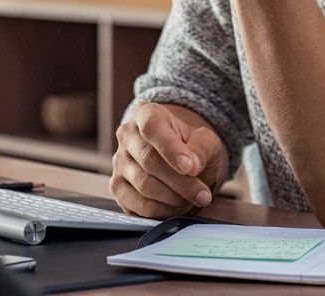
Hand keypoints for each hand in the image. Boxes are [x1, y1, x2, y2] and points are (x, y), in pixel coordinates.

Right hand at [111, 102, 228, 217]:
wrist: (181, 160)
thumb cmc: (192, 147)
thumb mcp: (206, 141)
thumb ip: (201, 149)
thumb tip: (190, 166)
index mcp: (147, 114)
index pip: (152, 127)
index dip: (170, 149)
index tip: (190, 168)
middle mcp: (127, 136)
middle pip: (150, 161)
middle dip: (181, 182)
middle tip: (203, 195)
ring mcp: (119, 163)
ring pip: (144, 185)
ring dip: (174, 197)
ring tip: (192, 198)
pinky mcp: (118, 188)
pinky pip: (137, 205)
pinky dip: (161, 210)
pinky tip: (176, 207)